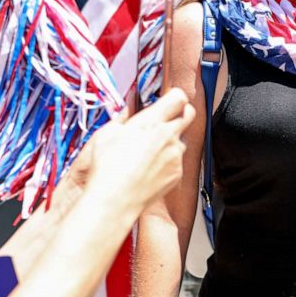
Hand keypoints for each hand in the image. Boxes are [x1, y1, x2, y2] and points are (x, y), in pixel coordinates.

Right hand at [79, 89, 194, 209]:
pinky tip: (150, 169)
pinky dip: (168, 162)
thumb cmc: (108, 168)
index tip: (169, 100)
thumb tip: (127, 112)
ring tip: (148, 154)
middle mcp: (168, 136)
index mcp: (151, 121)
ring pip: (181, 140)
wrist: (115, 200)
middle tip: (167, 119)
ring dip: (170, 142)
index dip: (175, 97)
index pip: (178, 98)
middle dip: (181, 113)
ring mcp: (176, 155)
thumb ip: (122, 119)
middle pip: (189, 114)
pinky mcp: (178, 172)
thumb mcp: (106, 134)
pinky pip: (178, 161)